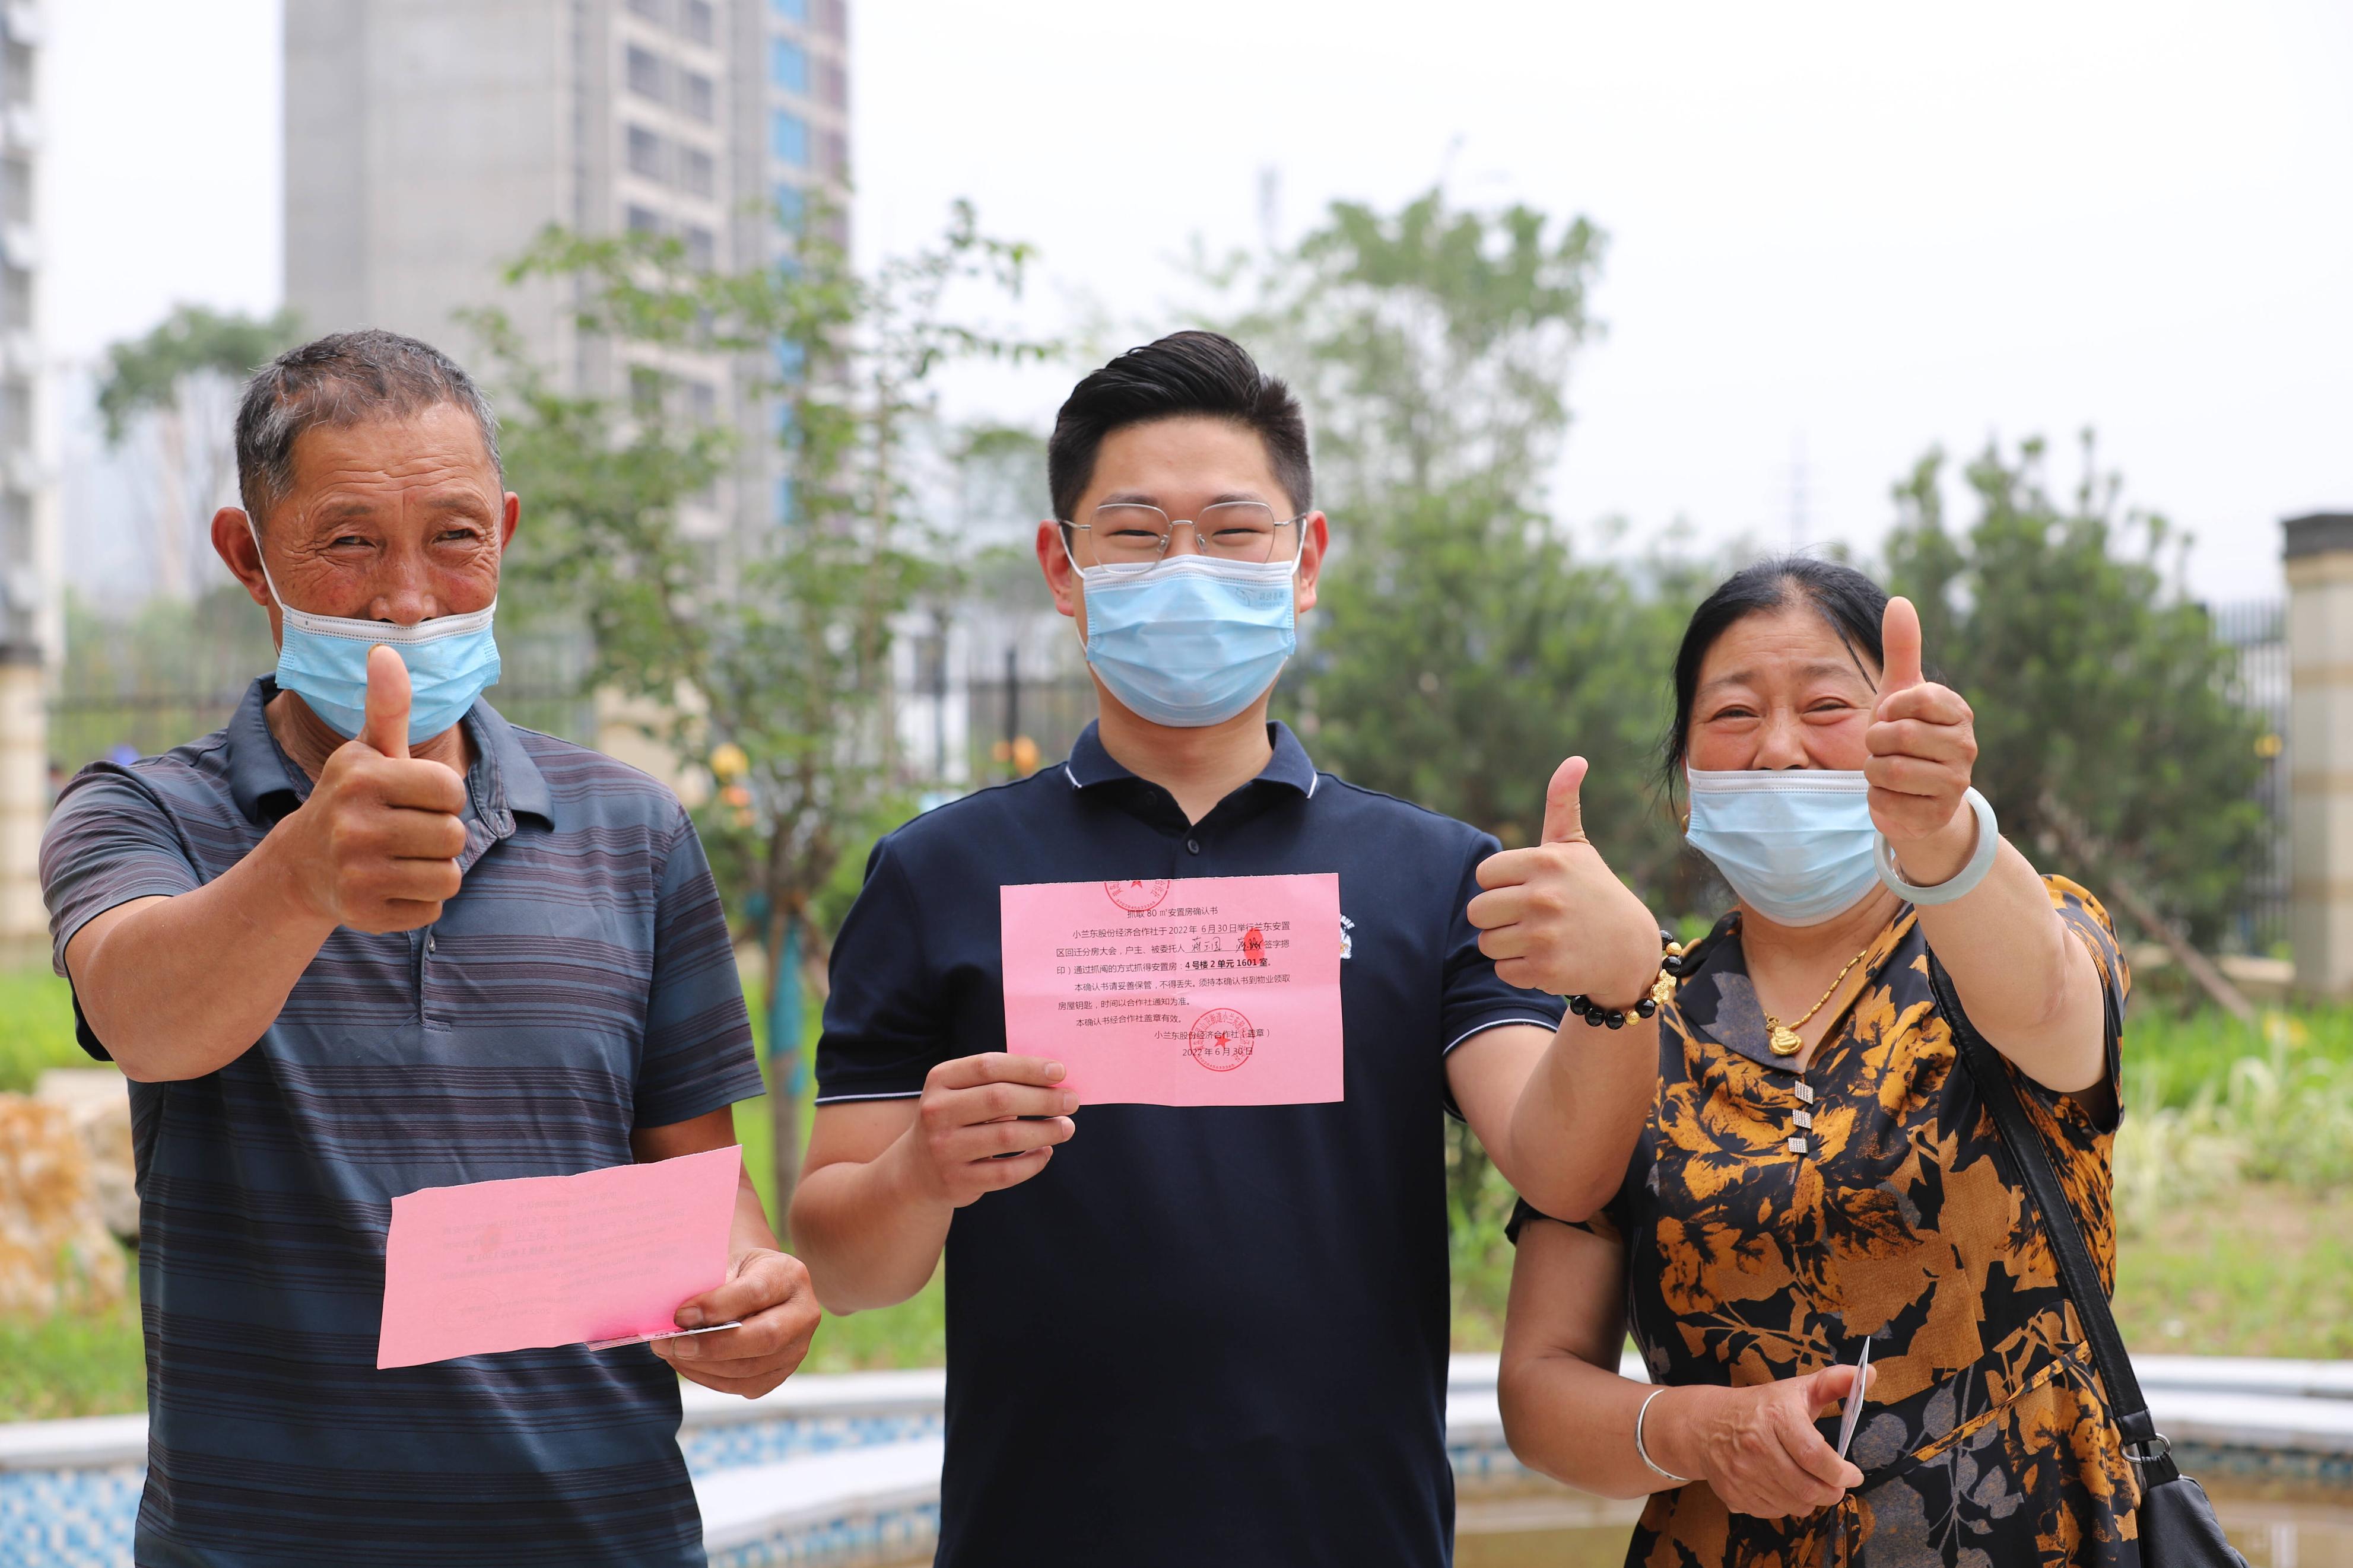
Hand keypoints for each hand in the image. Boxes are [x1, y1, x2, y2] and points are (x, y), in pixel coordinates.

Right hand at [277, 647, 467, 932]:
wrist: (303, 865)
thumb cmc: (354, 799)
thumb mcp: (369, 751)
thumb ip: (388, 706)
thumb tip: (387, 650)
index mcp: (361, 776)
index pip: (452, 789)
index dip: (442, 795)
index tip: (411, 797)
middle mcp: (354, 824)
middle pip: (454, 836)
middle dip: (439, 834)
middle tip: (404, 832)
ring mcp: (356, 872)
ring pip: (449, 876)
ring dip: (434, 869)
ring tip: (399, 858)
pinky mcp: (363, 913)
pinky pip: (432, 909)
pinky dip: (420, 901)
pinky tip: (388, 885)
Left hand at [653, 1246, 820, 1397]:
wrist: (761, 1286)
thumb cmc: (739, 1272)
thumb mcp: (729, 1264)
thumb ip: (711, 1286)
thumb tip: (680, 1318)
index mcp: (791, 1275)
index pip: (756, 1293)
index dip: (717, 1307)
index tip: (680, 1314)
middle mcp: (804, 1314)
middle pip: (764, 1338)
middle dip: (711, 1346)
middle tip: (670, 1344)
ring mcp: (797, 1348)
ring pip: (751, 1369)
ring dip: (703, 1366)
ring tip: (671, 1353)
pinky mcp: (782, 1373)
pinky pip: (744, 1386)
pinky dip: (710, 1379)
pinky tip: (687, 1364)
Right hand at [895, 1053, 1077, 1208]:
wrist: (916, 1170)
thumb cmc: (953, 1120)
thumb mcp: (959, 1092)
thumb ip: (996, 1081)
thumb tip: (1053, 1080)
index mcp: (940, 1080)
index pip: (988, 1066)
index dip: (1028, 1067)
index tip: (1060, 1072)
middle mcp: (937, 1112)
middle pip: (1000, 1099)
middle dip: (1044, 1099)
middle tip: (1071, 1101)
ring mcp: (944, 1149)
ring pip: (1007, 1137)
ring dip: (1045, 1131)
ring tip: (1067, 1127)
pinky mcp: (957, 1181)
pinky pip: (1006, 1172)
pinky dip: (1033, 1162)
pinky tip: (1046, 1152)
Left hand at [1468, 757, 1660, 1002]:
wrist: (1630, 949)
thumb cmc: (1594, 892)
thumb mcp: (1577, 847)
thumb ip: (1562, 804)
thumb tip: (1574, 760)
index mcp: (1545, 862)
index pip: (1483, 874)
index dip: (1500, 884)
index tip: (1526, 888)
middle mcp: (1543, 896)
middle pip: (1477, 911)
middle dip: (1498, 917)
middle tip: (1528, 917)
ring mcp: (1544, 935)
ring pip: (1485, 943)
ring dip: (1506, 945)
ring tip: (1538, 937)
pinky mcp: (1545, 969)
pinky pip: (1502, 970)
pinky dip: (1519, 970)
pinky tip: (1546, 959)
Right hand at [1654, 1365, 1870, 1518]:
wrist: (1705, 1425)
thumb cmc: (1760, 1407)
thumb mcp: (1796, 1389)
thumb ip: (1834, 1383)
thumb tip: (1869, 1374)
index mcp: (1775, 1418)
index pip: (1815, 1455)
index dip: (1841, 1472)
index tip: (1853, 1474)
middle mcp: (1756, 1448)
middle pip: (1807, 1488)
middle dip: (1831, 1492)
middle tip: (1837, 1484)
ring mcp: (1742, 1474)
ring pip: (1793, 1505)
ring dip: (1811, 1500)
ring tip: (1813, 1484)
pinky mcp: (1734, 1495)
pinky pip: (1774, 1513)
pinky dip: (1787, 1506)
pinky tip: (1786, 1488)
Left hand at [1866, 598, 1980, 882]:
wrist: (1913, 795)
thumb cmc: (1905, 735)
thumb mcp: (1900, 692)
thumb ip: (1902, 649)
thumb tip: (1900, 601)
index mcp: (1958, 712)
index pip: (1914, 699)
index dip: (1889, 708)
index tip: (1892, 715)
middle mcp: (1965, 747)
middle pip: (1897, 737)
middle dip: (1876, 742)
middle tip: (1884, 747)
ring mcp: (1955, 784)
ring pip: (1888, 771)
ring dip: (1873, 771)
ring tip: (1887, 770)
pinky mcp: (1936, 817)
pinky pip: (1884, 803)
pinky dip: (1876, 800)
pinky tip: (1892, 797)